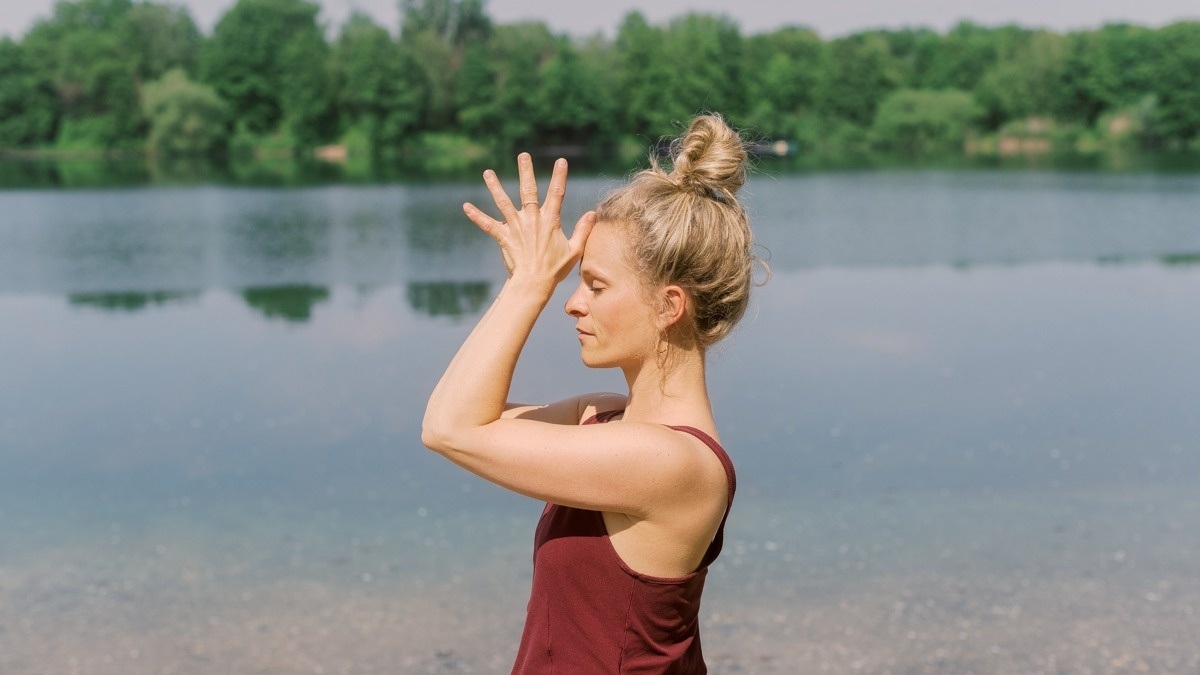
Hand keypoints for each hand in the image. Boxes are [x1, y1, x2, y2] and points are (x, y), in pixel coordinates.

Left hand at [463, 153, 594, 290]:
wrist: (534, 284)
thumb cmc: (555, 269)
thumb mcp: (574, 250)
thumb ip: (583, 231)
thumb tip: (592, 214)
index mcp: (550, 221)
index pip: (557, 194)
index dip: (559, 176)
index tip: (561, 161)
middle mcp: (532, 220)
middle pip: (528, 191)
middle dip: (526, 172)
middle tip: (523, 155)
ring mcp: (516, 228)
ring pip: (504, 203)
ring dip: (495, 187)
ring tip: (488, 173)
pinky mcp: (504, 238)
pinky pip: (488, 225)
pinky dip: (477, 216)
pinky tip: (466, 206)